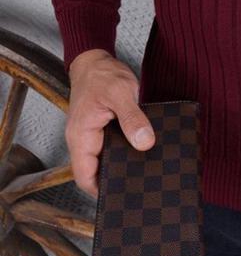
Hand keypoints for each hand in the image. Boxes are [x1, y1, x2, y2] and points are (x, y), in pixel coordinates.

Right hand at [65, 49, 155, 197]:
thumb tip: (144, 142)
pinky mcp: (100, 128)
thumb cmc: (102, 74)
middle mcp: (82, 139)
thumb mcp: (120, 93)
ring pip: (104, 158)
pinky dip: (123, 149)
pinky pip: (110, 145)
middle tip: (140, 183)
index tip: (123, 195)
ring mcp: (91, 134)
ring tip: (144, 168)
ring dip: (120, 162)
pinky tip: (140, 147)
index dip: (101, 190)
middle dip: (115, 179)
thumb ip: (132, 118)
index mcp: (81, 136)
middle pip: (96, 171)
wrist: (95, 60)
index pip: (85, 177)